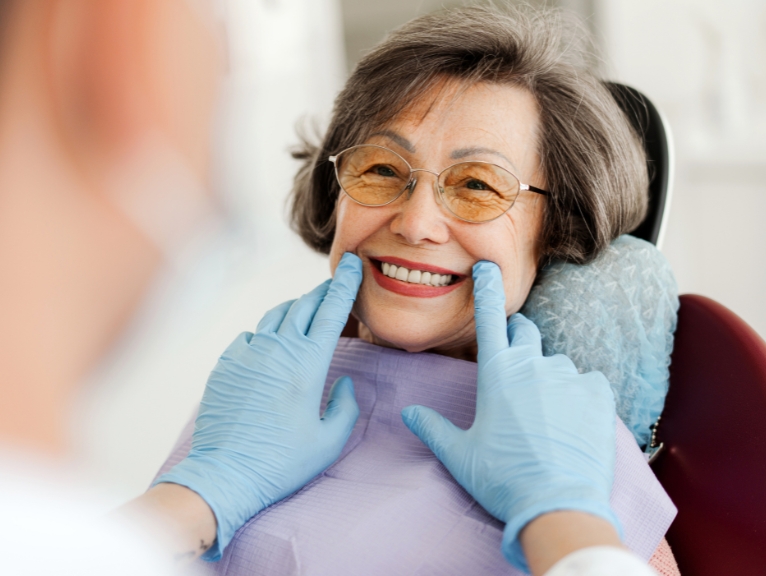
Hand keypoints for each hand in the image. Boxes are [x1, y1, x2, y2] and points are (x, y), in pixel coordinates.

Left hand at [155, 252, 362, 559]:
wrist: (225, 474)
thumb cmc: (281, 462)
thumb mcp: (329, 441)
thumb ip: (346, 406)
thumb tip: (345, 383)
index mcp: (308, 364)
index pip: (331, 312)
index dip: (345, 284)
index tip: (353, 264)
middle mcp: (277, 350)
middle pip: (303, 305)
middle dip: (322, 291)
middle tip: (335, 285)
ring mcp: (248, 354)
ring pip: (275, 316)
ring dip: (294, 309)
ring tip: (305, 312)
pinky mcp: (226, 364)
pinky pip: (250, 337)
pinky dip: (265, 334)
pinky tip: (270, 346)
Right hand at [401, 261, 619, 571]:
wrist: (559, 506)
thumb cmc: (503, 480)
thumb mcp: (460, 455)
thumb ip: (433, 429)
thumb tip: (409, 413)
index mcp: (497, 374)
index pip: (489, 318)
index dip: (486, 289)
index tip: (487, 267)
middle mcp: (533, 366)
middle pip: (525, 332)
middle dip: (517, 337)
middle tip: (513, 362)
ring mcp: (568, 377)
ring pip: (555, 363)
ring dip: (547, 377)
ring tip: (545, 415)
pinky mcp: (598, 395)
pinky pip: (587, 381)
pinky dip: (579, 393)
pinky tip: (572, 419)